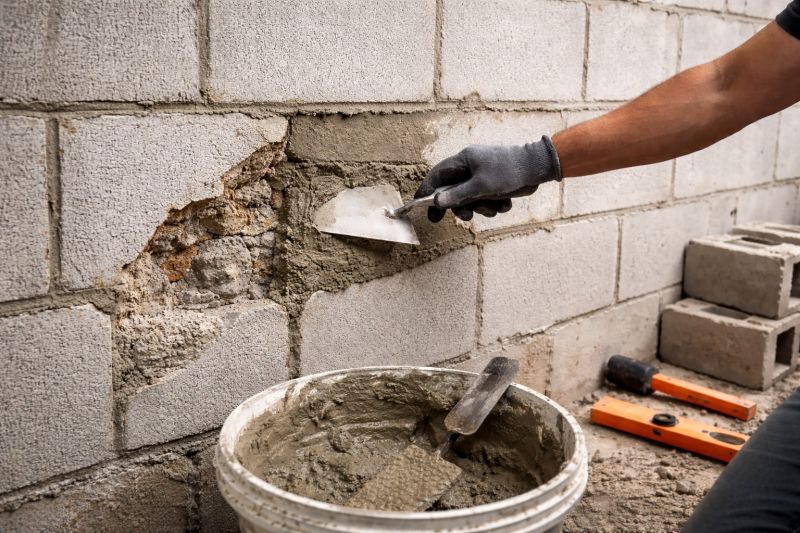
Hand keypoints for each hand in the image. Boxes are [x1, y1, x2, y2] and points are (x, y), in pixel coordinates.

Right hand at [415, 136, 561, 221]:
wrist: (537, 167)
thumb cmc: (508, 171)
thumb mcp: (481, 186)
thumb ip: (458, 195)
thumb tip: (437, 202)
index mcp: (463, 161)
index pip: (437, 175)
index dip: (427, 190)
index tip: (419, 205)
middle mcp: (470, 168)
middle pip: (453, 190)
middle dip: (460, 206)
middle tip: (464, 218)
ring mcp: (482, 177)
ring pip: (471, 199)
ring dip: (481, 208)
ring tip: (493, 208)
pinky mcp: (493, 185)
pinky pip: (485, 200)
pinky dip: (493, 205)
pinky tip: (505, 204)